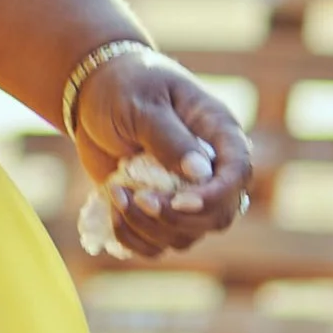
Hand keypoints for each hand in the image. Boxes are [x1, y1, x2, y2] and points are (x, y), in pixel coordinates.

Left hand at [72, 45, 252, 257]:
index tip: (179, 200)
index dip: (215, 195)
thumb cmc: (123, 88)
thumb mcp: (143, 104)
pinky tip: (112, 209)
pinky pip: (156, 244)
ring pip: (185, 236)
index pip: (238, 173)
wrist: (94, 94)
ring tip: (115, 193)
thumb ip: (169, 137)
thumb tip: (201, 173)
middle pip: (217, 217)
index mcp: (217, 133)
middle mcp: (209, 169)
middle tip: (138, 198)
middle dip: (176, 218)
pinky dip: (131, 238)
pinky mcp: (157, 210)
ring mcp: (184, 194)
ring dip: (146, 228)